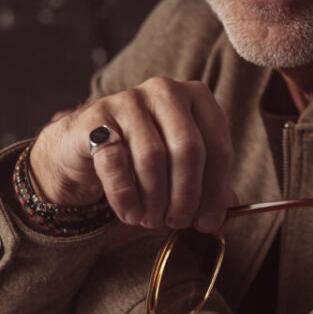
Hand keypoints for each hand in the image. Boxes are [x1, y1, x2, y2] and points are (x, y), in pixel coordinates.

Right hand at [29, 77, 235, 231]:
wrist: (88, 147)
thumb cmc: (148, 158)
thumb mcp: (185, 171)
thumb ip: (210, 192)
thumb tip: (224, 220)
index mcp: (198, 97)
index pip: (219, 146)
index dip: (217, 190)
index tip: (209, 222)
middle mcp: (166, 91)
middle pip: (188, 149)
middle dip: (186, 195)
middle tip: (178, 222)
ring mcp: (129, 100)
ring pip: (152, 156)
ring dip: (156, 199)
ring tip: (153, 220)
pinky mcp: (96, 118)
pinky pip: (116, 163)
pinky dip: (126, 196)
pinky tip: (131, 214)